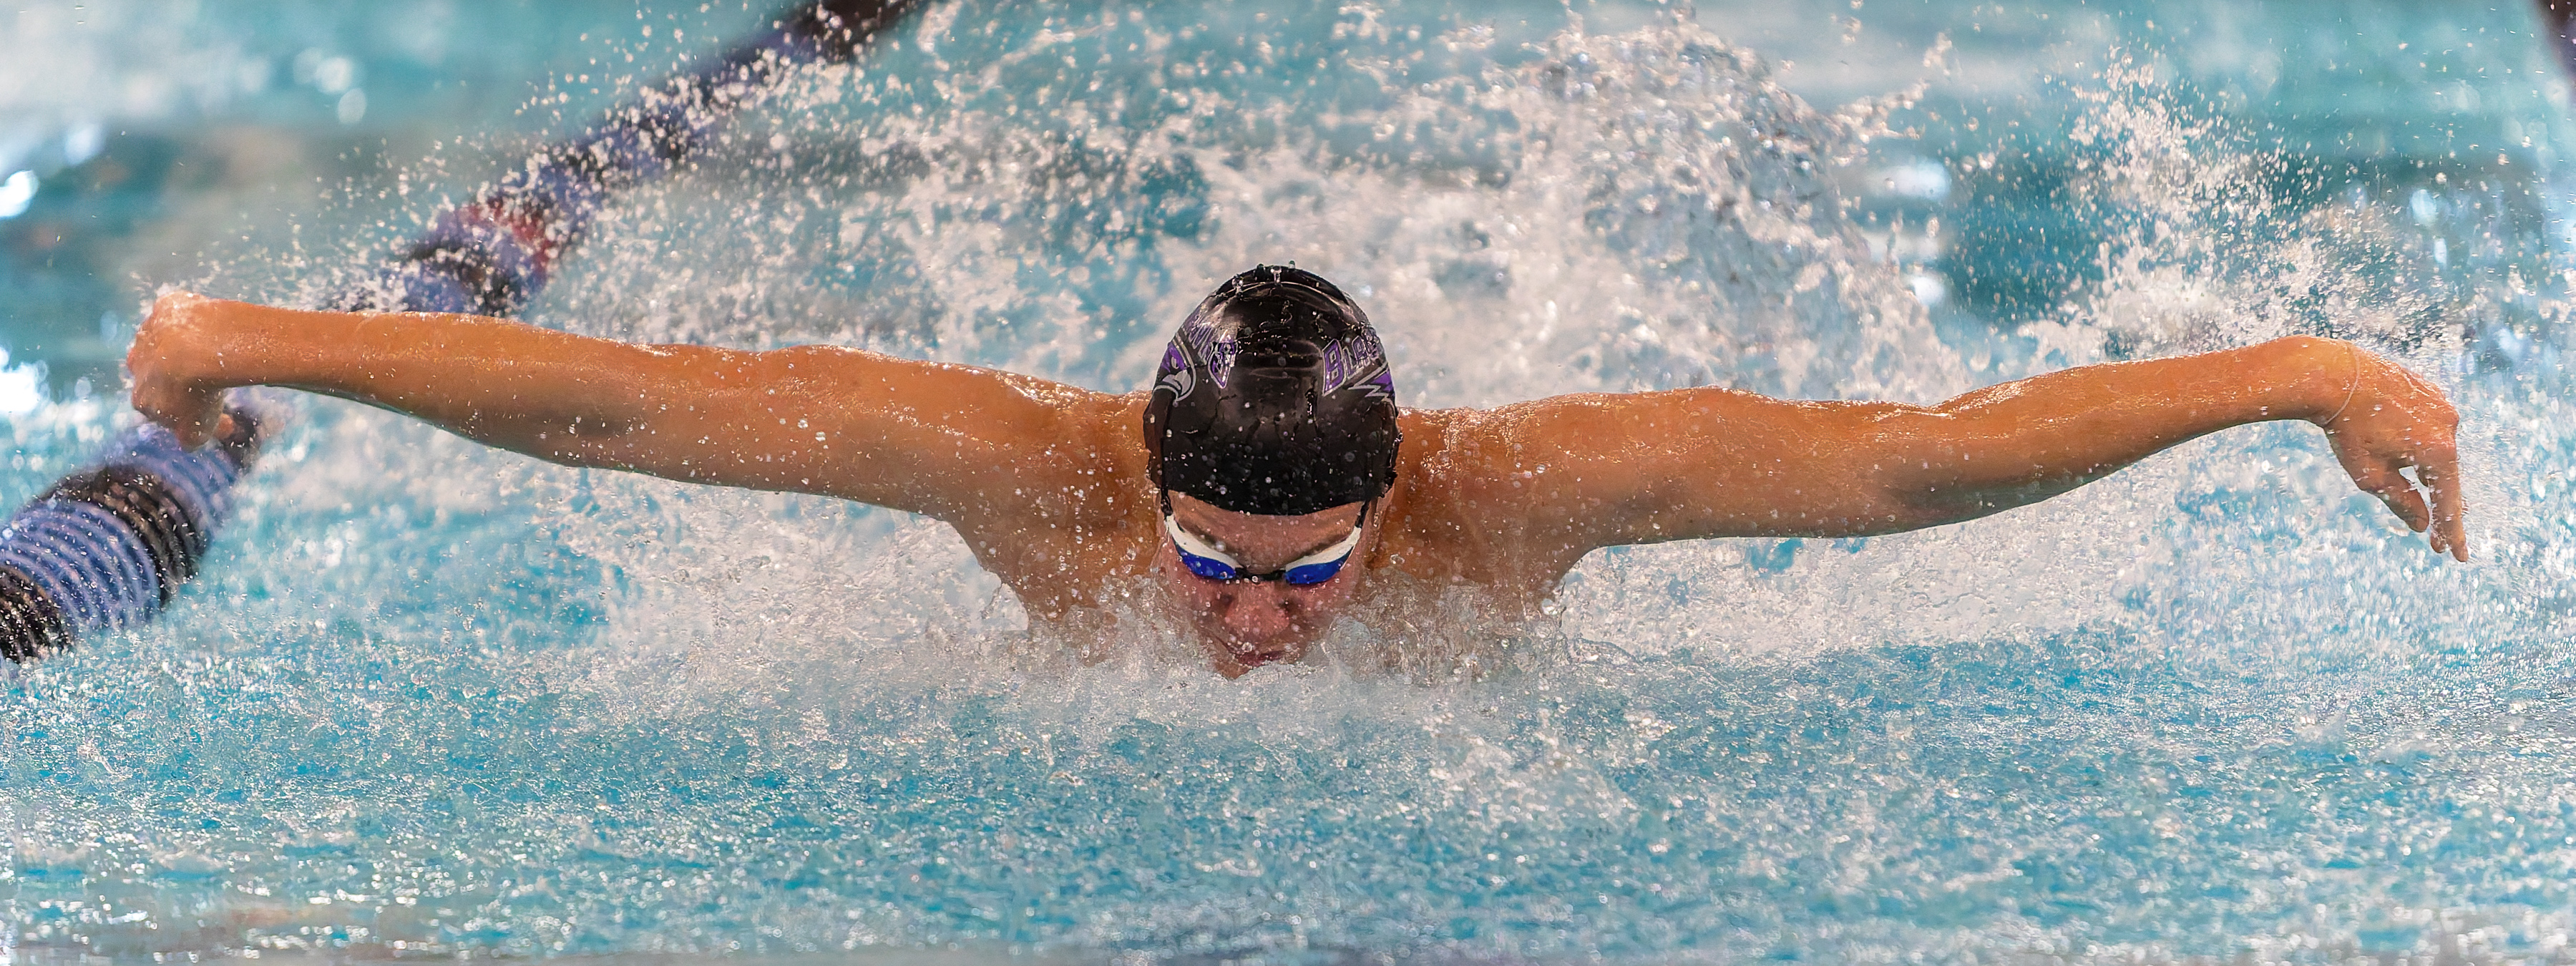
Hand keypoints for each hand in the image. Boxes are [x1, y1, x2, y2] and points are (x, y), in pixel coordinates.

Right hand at [126, 291, 238, 448]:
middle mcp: (137, 364)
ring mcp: (149, 334)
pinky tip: (210, 324)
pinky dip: (190, 319)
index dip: (186, 412)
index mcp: (141, 399)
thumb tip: (188, 443)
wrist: (201, 348)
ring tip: (215, 354)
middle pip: (157, 373)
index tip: (216, 412)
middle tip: (210, 383)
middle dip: (179, 380)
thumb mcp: (198, 428)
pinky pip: (176, 313)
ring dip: (183, 348)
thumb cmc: (199, 393)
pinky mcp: (165, 308)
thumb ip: (190, 438)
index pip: (159, 409)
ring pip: (163, 342)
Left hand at [2319, 343, 2465, 560]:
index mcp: (2440, 452)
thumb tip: (2423, 525)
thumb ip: (2402, 501)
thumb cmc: (2348, 430)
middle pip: (2447, 476)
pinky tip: (2410, 451)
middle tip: (2438, 540)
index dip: (2452, 531)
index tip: (2456, 555)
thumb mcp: (2371, 476)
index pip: (2449, 502)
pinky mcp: (2430, 391)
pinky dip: (2422, 443)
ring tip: (2427, 498)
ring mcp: (2442, 405)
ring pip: (2438, 448)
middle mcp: (2449, 426)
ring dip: (2428, 471)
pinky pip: (2429, 425)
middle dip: (2441, 507)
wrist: (2333, 376)